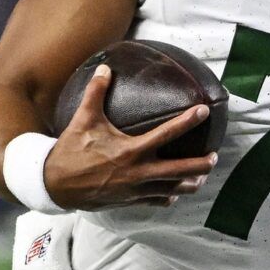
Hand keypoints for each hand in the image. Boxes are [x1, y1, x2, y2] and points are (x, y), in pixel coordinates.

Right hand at [43, 66, 216, 208]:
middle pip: (180, 170)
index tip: (203, 111)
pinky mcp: (130, 201)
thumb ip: (96, 92)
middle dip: (201, 165)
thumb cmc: (70, 150)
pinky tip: (175, 193)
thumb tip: (105, 68)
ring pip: (172, 189)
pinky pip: (156, 201)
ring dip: (190, 183)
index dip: (188, 121)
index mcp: (131, 150)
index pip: (167, 134)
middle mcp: (138, 172)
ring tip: (202, 177)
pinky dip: (168, 196)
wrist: (55, 185)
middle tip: (214, 156)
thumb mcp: (83, 119)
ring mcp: (136, 190)